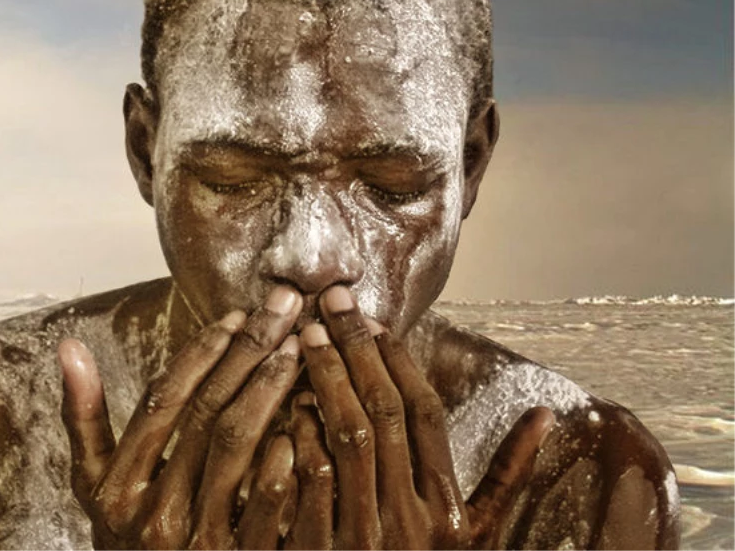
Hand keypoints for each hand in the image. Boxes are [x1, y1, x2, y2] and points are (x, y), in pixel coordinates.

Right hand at [60, 286, 305, 549]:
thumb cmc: (129, 543)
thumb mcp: (94, 489)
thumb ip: (84, 419)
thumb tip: (68, 346)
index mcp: (116, 488)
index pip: (162, 399)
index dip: (201, 351)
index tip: (236, 313)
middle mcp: (151, 513)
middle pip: (205, 411)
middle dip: (248, 351)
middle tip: (283, 308)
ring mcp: (196, 542)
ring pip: (238, 444)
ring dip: (271, 390)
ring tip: (299, 349)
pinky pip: (269, 501)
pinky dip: (287, 456)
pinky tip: (309, 419)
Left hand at [292, 286, 553, 549]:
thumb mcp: (477, 540)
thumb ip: (506, 477)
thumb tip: (548, 414)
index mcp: (449, 514)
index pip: (426, 415)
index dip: (400, 362)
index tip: (376, 319)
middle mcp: (411, 523)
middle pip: (384, 413)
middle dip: (357, 351)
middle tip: (331, 302)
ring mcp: (362, 539)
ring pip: (343, 437)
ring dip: (323, 380)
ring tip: (304, 335)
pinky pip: (303, 480)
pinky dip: (295, 434)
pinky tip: (282, 397)